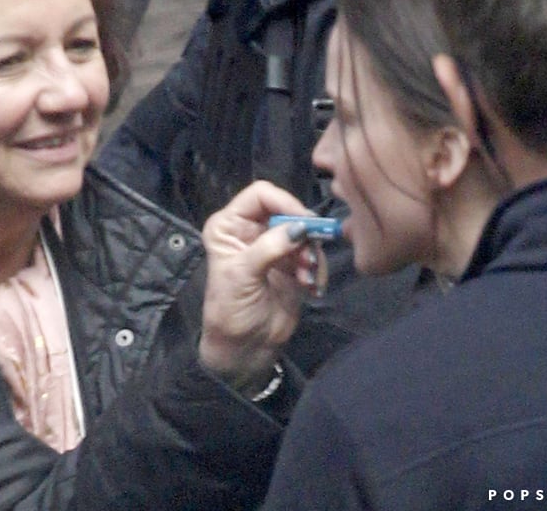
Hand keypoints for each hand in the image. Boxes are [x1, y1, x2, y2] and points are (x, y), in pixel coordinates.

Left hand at [199, 181, 327, 395]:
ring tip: (307, 278)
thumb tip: (300, 227)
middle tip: (309, 256)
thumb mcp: (243, 275)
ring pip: (304, 232)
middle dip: (303, 232)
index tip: (302, 222)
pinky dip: (316, 269)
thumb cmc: (231, 311)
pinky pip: (313, 254)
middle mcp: (252, 230)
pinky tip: (311, 288)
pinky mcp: (292, 264)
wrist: (244, 351)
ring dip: (311, 254)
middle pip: (287, 211)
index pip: (260, 195)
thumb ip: (270, 247)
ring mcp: (274, 246)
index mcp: (230, 225)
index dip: (283, 202)